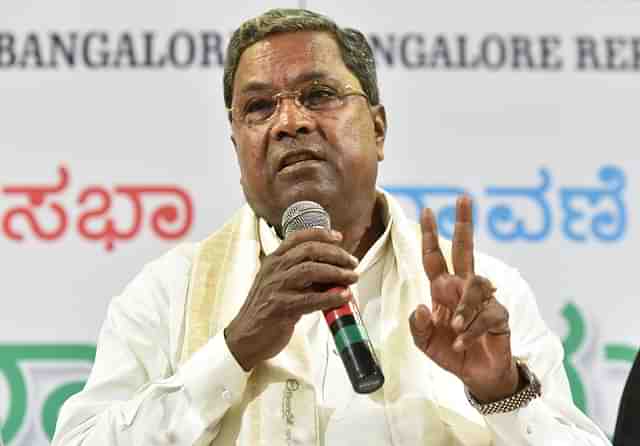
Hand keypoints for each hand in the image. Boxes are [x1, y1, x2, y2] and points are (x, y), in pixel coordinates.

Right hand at [225, 228, 357, 370]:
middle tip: (352, 262)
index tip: (338, 237)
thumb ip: (301, 276)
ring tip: (352, 277)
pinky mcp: (281, 307)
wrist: (245, 336)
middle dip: (336, 254)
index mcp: (273, 261)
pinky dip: (331, 297)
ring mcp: (277, 287)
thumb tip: (333, 273)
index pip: (298, 238)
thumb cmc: (265, 310)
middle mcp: (274, 270)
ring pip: (312, 270)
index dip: (320, 234)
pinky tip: (343, 297)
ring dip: (337, 273)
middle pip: (309, 251)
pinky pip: (312, 299)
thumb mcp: (279, 285)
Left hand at [409, 196, 519, 402]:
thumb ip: (418, 326)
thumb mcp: (425, 342)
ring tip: (454, 328)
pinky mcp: (499, 315)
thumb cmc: (450, 352)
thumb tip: (420, 306)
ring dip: (464, 308)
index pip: (435, 257)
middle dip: (464, 223)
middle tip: (462, 198)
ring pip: (476, 285)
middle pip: (466, 249)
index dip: (431, 236)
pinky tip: (464, 342)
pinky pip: (487, 314)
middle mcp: (463, 289)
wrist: (475, 376)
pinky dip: (472, 330)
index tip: (428, 210)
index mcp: (442, 290)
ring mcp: (483, 300)